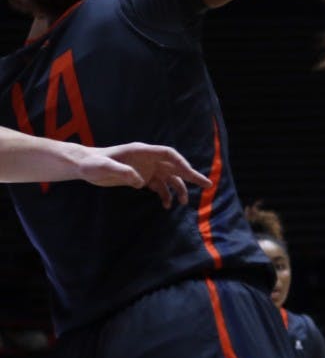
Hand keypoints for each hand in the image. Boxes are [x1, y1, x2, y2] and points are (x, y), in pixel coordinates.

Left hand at [77, 143, 212, 207]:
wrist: (84, 165)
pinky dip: (165, 195)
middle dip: (191, 176)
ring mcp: (146, 168)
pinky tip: (166, 205)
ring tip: (184, 203)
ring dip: (178, 189)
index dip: (182, 163)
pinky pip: (159, 186)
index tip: (191, 174)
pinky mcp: (142, 178)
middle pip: (175, 166)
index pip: (168, 155)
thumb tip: (140, 182)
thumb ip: (121, 172)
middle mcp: (148, 159)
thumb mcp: (102, 167)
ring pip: (169, 178)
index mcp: (142, 151)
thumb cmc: (92, 163)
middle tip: (207, 185)